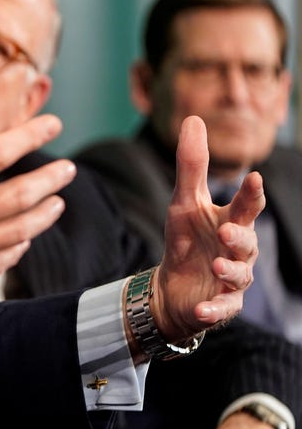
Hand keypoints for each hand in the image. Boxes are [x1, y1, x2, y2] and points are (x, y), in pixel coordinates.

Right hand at [0, 68, 74, 320]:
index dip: (30, 135)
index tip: (54, 123)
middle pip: (20, 196)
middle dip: (50, 179)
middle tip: (69, 169)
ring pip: (19, 230)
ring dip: (43, 214)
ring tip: (57, 201)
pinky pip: (2, 259)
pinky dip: (19, 244)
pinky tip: (25, 235)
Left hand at [151, 116, 263, 341]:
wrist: (174, 287)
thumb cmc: (187, 239)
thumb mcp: (184, 202)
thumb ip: (192, 165)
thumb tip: (194, 119)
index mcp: (232, 222)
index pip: (247, 206)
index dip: (252, 194)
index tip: (254, 178)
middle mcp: (238, 251)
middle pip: (247, 242)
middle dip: (239, 237)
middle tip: (225, 230)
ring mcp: (231, 279)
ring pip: (240, 275)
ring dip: (230, 269)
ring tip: (215, 264)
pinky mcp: (221, 305)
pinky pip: (222, 309)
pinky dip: (213, 310)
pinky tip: (201, 310)